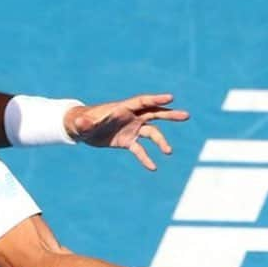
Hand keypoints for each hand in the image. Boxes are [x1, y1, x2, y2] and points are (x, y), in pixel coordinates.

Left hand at [64, 93, 188, 170]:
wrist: (82, 129)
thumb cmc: (83, 122)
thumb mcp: (83, 124)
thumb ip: (85, 123)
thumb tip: (81, 123)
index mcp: (123, 108)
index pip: (143, 101)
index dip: (157, 99)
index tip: (171, 98)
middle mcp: (131, 117)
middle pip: (155, 113)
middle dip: (170, 114)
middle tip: (186, 116)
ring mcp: (131, 129)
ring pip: (152, 132)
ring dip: (161, 142)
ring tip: (168, 152)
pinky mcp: (128, 141)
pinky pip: (140, 150)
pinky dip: (146, 158)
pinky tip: (152, 168)